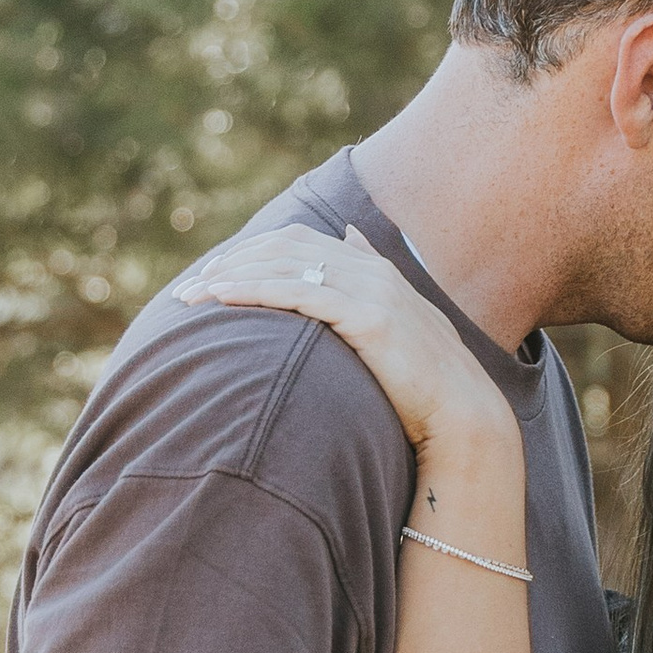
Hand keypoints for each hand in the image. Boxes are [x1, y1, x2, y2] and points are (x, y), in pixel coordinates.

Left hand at [176, 223, 508, 461]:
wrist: (463, 414)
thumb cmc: (426, 382)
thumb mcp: (398, 321)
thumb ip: (371, 278)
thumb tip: (350, 238)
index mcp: (375, 269)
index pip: (299, 240)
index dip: (251, 251)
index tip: (213, 274)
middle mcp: (372, 270)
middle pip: (285, 246)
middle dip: (232, 260)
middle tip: (189, 286)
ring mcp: (372, 290)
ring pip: (285, 264)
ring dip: (231, 275)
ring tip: (190, 295)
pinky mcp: (368, 317)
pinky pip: (297, 292)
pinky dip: (254, 290)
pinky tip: (221, 299)